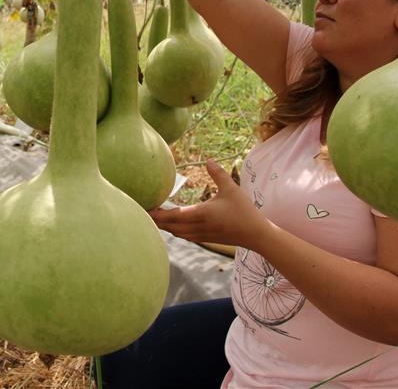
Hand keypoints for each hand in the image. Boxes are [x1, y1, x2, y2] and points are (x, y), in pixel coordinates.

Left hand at [149, 159, 270, 249]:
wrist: (255, 235)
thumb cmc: (244, 210)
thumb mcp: (231, 189)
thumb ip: (218, 174)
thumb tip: (207, 160)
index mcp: (201, 214)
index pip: (173, 216)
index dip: (157, 214)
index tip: (145, 209)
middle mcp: (198, 226)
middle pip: (170, 226)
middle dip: (156, 221)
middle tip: (142, 212)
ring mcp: (201, 235)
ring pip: (176, 233)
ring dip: (164, 226)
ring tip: (154, 217)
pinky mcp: (205, 238)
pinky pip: (184, 235)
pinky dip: (174, 230)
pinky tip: (171, 224)